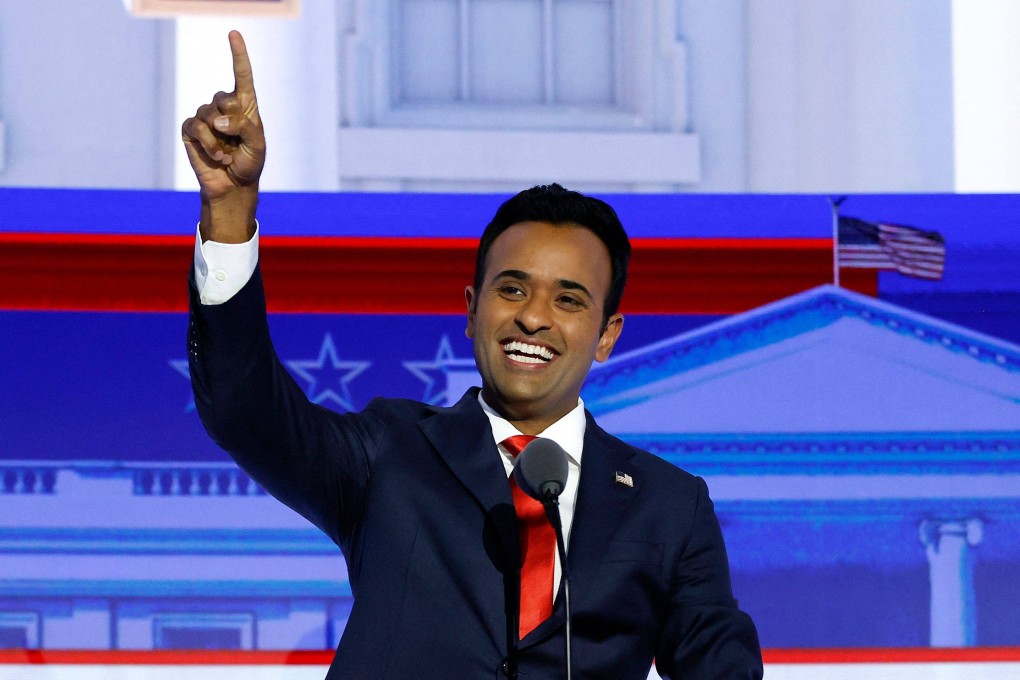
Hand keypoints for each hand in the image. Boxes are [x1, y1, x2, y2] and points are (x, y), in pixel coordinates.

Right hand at [181, 30, 264, 241]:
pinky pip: (196, 127)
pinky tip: (217, 157)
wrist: (233, 185)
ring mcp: (205, 116)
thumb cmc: (249, 163)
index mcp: (245, 105)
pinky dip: (208, 144)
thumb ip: (244, 126)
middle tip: (238, 144)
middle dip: (233, 123)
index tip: (234, 34)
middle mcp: (224, 107)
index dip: (238, 54)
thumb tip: (218, 120)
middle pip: (224, 99)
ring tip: (228, 155)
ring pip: (209, 115)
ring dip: (220, 140)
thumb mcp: (257, 145)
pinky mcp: (190, 128)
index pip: (242, 75)